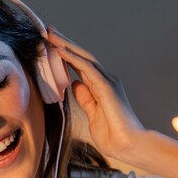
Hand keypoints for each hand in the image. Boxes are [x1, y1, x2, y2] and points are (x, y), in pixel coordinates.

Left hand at [47, 27, 144, 159]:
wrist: (129, 146)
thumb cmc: (113, 135)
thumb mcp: (92, 115)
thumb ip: (85, 99)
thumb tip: (75, 84)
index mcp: (101, 87)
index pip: (81, 65)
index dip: (66, 54)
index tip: (51, 45)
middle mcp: (105, 81)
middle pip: (82, 56)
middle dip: (64, 43)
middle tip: (48, 30)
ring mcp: (107, 83)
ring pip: (84, 58)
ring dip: (66, 45)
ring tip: (50, 34)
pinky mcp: (106, 88)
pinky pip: (88, 69)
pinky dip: (73, 59)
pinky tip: (61, 51)